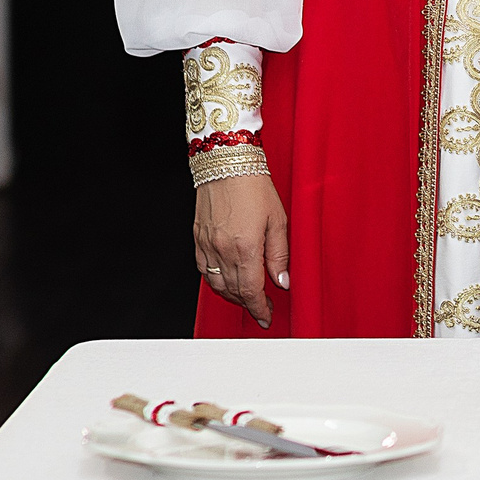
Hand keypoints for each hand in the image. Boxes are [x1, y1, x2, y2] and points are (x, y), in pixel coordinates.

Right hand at [193, 173, 288, 327]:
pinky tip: (225, 279)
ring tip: (246, 296)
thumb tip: (282, 281)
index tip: (265, 317)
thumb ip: (280, 254)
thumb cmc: (254, 185)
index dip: (259, 309)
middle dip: (248, 304)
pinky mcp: (197, 238)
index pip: (251, 291)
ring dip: (231, 295)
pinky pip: (203, 270)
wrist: (226, 162)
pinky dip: (215, 280)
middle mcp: (222, 250)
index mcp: (245, 248)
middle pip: (234, 291)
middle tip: (261, 307)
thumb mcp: (278, 219)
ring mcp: (207, 245)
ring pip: (217, 284)